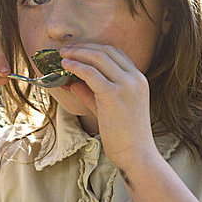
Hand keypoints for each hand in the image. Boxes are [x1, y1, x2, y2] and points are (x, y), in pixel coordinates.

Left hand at [60, 43, 158, 170]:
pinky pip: (91, 73)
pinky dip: (76, 66)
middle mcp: (135, 78)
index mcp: (138, 79)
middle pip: (106, 51)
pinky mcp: (113, 94)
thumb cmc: (124, 135)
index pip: (115, 53)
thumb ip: (91, 93)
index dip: (94, 47)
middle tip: (65, 49)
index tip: (77, 49)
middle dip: (83, 47)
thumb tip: (72, 82)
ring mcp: (126, 85)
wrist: (136, 154)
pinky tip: (65, 66)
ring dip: (77, 53)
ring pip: (98, 58)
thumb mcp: (107, 108)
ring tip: (62, 55)